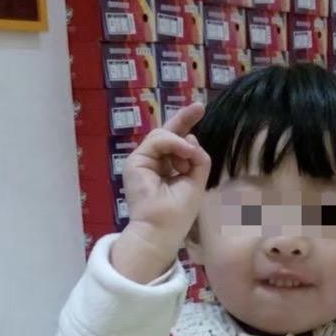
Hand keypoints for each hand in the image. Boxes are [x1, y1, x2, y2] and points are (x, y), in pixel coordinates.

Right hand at [112, 103, 210, 282]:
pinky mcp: (135, 161)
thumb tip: (191, 139)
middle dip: (183, 119)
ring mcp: (143, 161)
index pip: (177, 143)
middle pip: (168, 133)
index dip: (187, 127)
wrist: (161, 229)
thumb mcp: (196, 182)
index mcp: (168, 169)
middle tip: (200, 106)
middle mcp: (154, 163)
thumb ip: (197, 159)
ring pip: (164, 136)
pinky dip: (173, 143)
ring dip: (182, 144)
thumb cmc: (179, 213)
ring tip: (190, 158)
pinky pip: (157, 140)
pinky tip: (185, 153)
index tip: (200, 110)